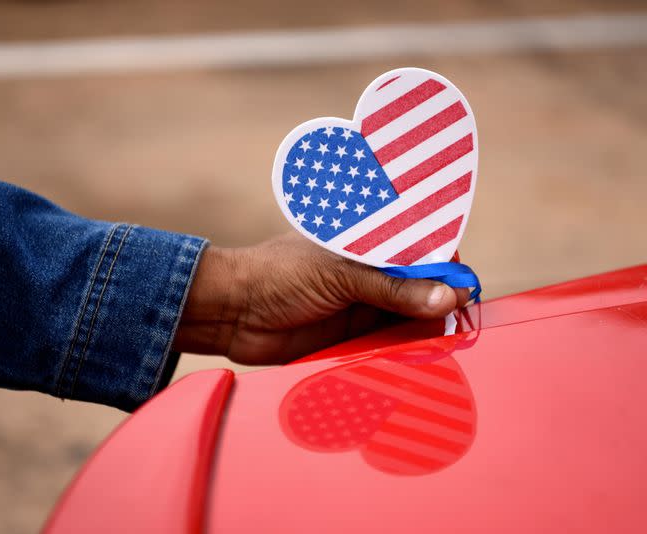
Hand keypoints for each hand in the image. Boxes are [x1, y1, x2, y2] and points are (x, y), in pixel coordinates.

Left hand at [173, 232, 467, 364]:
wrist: (231, 312)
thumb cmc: (278, 275)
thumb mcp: (339, 273)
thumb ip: (391, 286)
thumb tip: (446, 295)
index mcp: (365, 242)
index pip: (417, 246)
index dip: (444, 262)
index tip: (466, 282)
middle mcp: (368, 273)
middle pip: (419, 285)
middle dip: (441, 299)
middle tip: (464, 315)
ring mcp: (361, 306)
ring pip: (408, 317)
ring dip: (426, 327)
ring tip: (449, 336)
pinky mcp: (352, 338)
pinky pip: (389, 343)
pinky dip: (407, 349)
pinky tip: (424, 354)